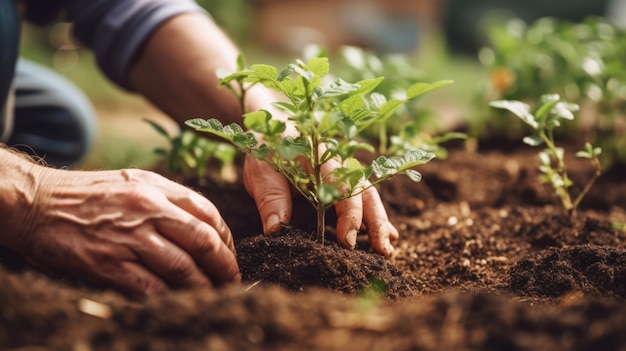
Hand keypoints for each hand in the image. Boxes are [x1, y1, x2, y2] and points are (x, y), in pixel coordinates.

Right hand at [6, 166, 239, 296]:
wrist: (39, 204)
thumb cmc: (89, 195)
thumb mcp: (133, 181)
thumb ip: (168, 199)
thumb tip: (203, 227)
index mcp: (156, 187)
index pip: (208, 212)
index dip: (226, 237)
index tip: (229, 253)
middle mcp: (147, 209)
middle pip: (203, 241)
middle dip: (224, 265)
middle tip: (231, 279)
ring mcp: (129, 237)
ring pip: (183, 268)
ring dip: (204, 286)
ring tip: (213, 294)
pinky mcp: (109, 264)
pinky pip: (152, 287)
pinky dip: (172, 298)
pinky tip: (180, 302)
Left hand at [243, 154, 398, 256]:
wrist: (273, 125)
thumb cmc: (268, 148)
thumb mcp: (262, 170)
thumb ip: (271, 198)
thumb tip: (275, 230)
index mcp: (321, 160)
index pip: (342, 187)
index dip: (349, 214)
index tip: (348, 241)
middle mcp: (340, 165)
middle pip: (365, 193)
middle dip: (376, 222)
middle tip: (383, 251)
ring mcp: (345, 174)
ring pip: (369, 197)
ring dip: (380, 223)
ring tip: (388, 250)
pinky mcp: (344, 183)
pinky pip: (364, 200)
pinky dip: (376, 218)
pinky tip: (387, 236)